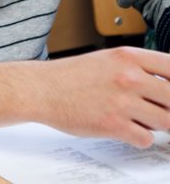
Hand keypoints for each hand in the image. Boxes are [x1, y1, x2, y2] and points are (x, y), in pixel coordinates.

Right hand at [32, 47, 169, 147]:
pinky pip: (146, 139)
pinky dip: (140, 137)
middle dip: (168, 108)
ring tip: (140, 119)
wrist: (40, 89)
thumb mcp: (107, 60)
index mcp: (128, 57)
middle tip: (157, 110)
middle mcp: (128, 77)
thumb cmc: (70, 76)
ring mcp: (122, 101)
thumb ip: (138, 69)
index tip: (169, 94)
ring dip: (156, 124)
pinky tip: (127, 129)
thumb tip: (166, 86)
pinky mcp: (113, 124)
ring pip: (166, 122)